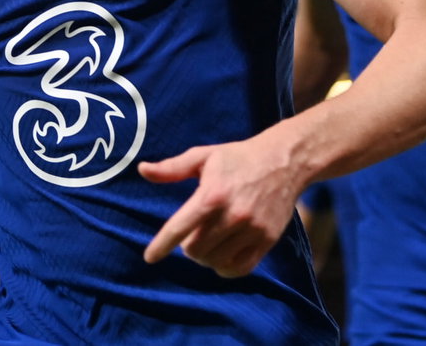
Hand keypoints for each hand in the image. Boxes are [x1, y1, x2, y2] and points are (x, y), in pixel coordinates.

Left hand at [139, 137, 301, 276]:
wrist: (284, 161)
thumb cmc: (237, 157)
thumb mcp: (203, 156)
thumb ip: (172, 168)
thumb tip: (142, 170)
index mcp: (212, 194)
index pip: (180, 227)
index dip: (161, 245)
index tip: (149, 257)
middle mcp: (233, 215)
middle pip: (196, 250)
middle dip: (187, 246)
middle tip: (192, 233)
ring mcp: (252, 230)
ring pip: (216, 261)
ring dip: (206, 256)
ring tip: (208, 242)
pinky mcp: (267, 240)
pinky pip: (240, 268)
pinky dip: (226, 267)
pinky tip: (223, 255)